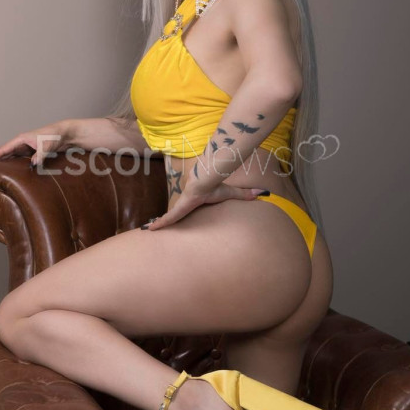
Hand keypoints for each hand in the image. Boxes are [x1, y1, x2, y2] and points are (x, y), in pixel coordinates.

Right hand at [0, 122, 71, 170]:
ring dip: (4, 164)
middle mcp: (22, 143)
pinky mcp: (33, 153)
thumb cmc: (55, 135)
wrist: (65, 133)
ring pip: (12, 158)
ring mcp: (27, 148)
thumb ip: (39, 156)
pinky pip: (20, 160)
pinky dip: (15, 166)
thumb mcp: (47, 146)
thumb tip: (31, 165)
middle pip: (5, 154)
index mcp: (21, 139)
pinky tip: (11, 173)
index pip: (3, 149)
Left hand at [142, 181, 267, 229]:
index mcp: (194, 202)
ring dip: (157, 224)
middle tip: (154, 227)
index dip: (178, 214)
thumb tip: (262, 193)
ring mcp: (180, 207)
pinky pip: (166, 219)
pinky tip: (148, 230)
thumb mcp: (231, 193)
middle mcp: (185, 205)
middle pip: (173, 215)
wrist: (206, 179)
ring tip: (146, 230)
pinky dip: (158, 225)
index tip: (173, 218)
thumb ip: (244, 195)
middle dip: (164, 221)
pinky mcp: (177, 209)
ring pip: (166, 219)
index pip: (185, 209)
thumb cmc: (215, 186)